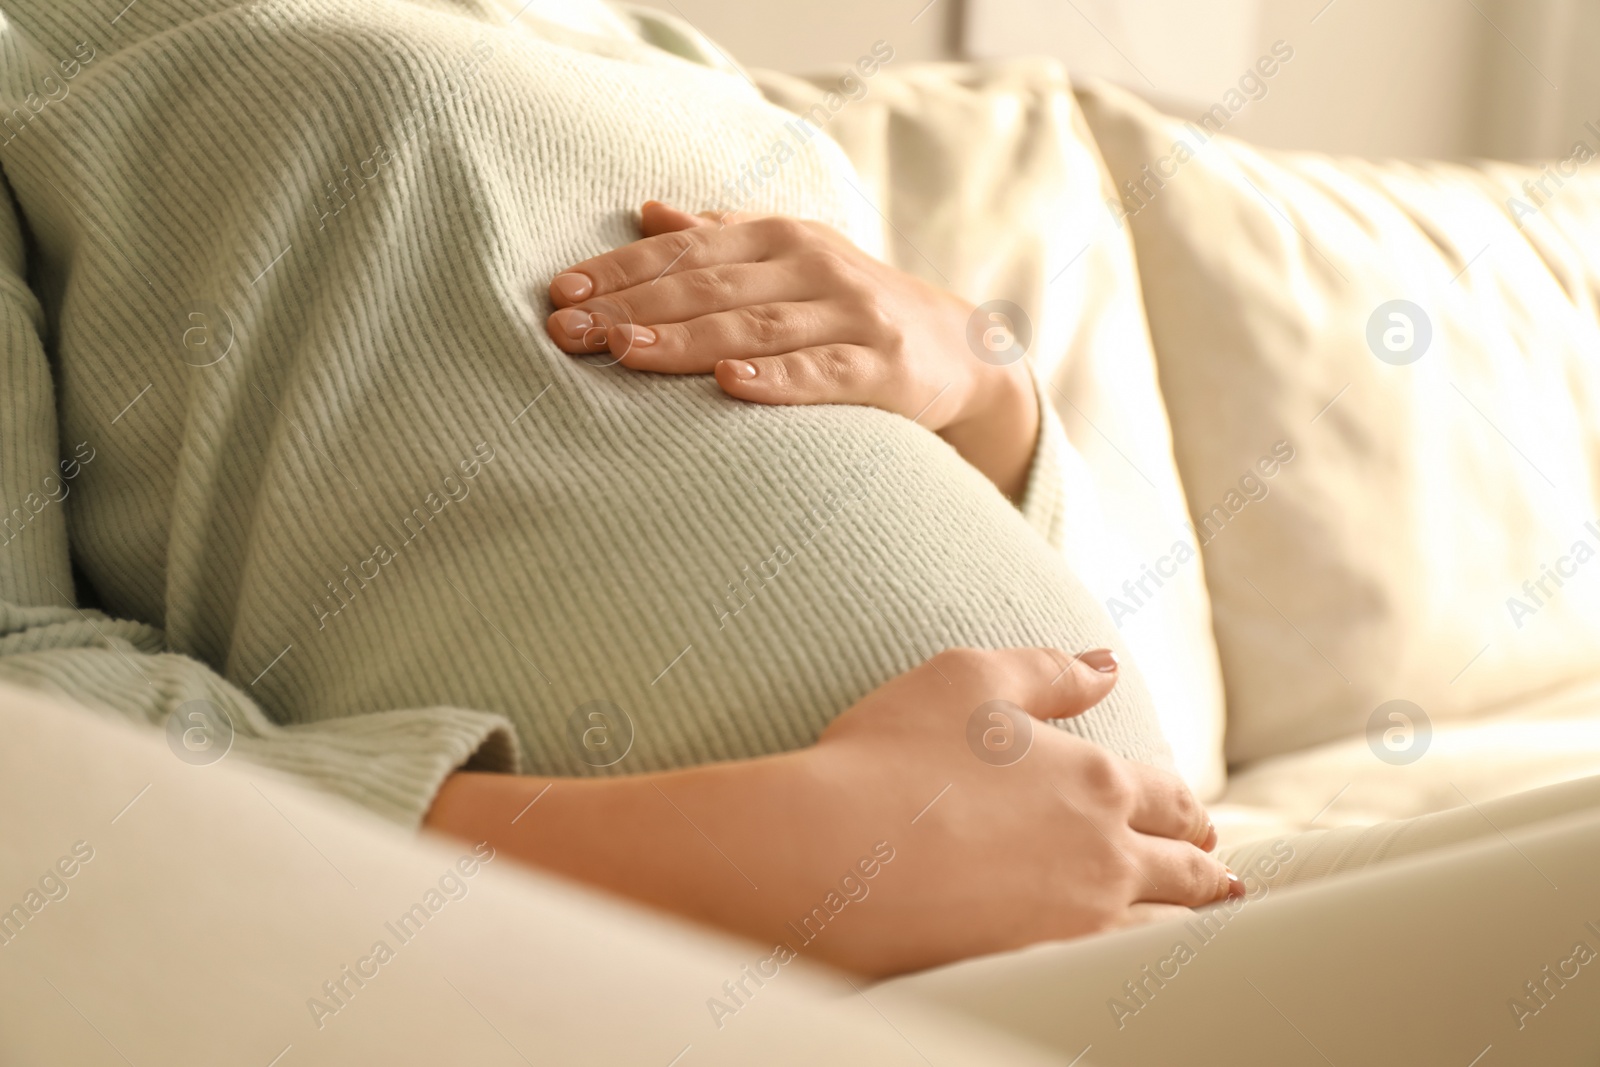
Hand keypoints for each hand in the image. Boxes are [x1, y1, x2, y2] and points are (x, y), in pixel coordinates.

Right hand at [426, 647, 1232, 977]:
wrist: (830, 854)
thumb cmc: (889, 755)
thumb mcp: (966, 679)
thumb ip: (1045, 671)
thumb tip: (1106, 666)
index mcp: (1093, 778)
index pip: (1163, 792)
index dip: (1182, 803)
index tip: (1196, 815)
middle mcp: (1102, 853)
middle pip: (1181, 862)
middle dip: (1203, 861)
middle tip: (1220, 870)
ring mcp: (1077, 920)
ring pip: (1165, 923)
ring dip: (1191, 917)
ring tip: (1203, 918)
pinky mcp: (1042, 968)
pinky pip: (1121, 970)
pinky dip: (1149, 961)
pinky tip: (1140, 962)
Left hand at [543, 202, 1040, 499]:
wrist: (959, 350)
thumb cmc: (851, 307)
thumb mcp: (792, 261)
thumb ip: (722, 236)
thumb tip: (646, 211)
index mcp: (781, 237)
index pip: (687, 249)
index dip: (622, 269)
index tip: (561, 292)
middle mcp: (814, 265)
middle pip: (709, 286)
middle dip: (633, 307)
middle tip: (569, 331)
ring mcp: (851, 315)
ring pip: (755, 327)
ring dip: (684, 341)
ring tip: (625, 352)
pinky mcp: (883, 368)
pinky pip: (823, 373)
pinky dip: (776, 380)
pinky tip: (728, 386)